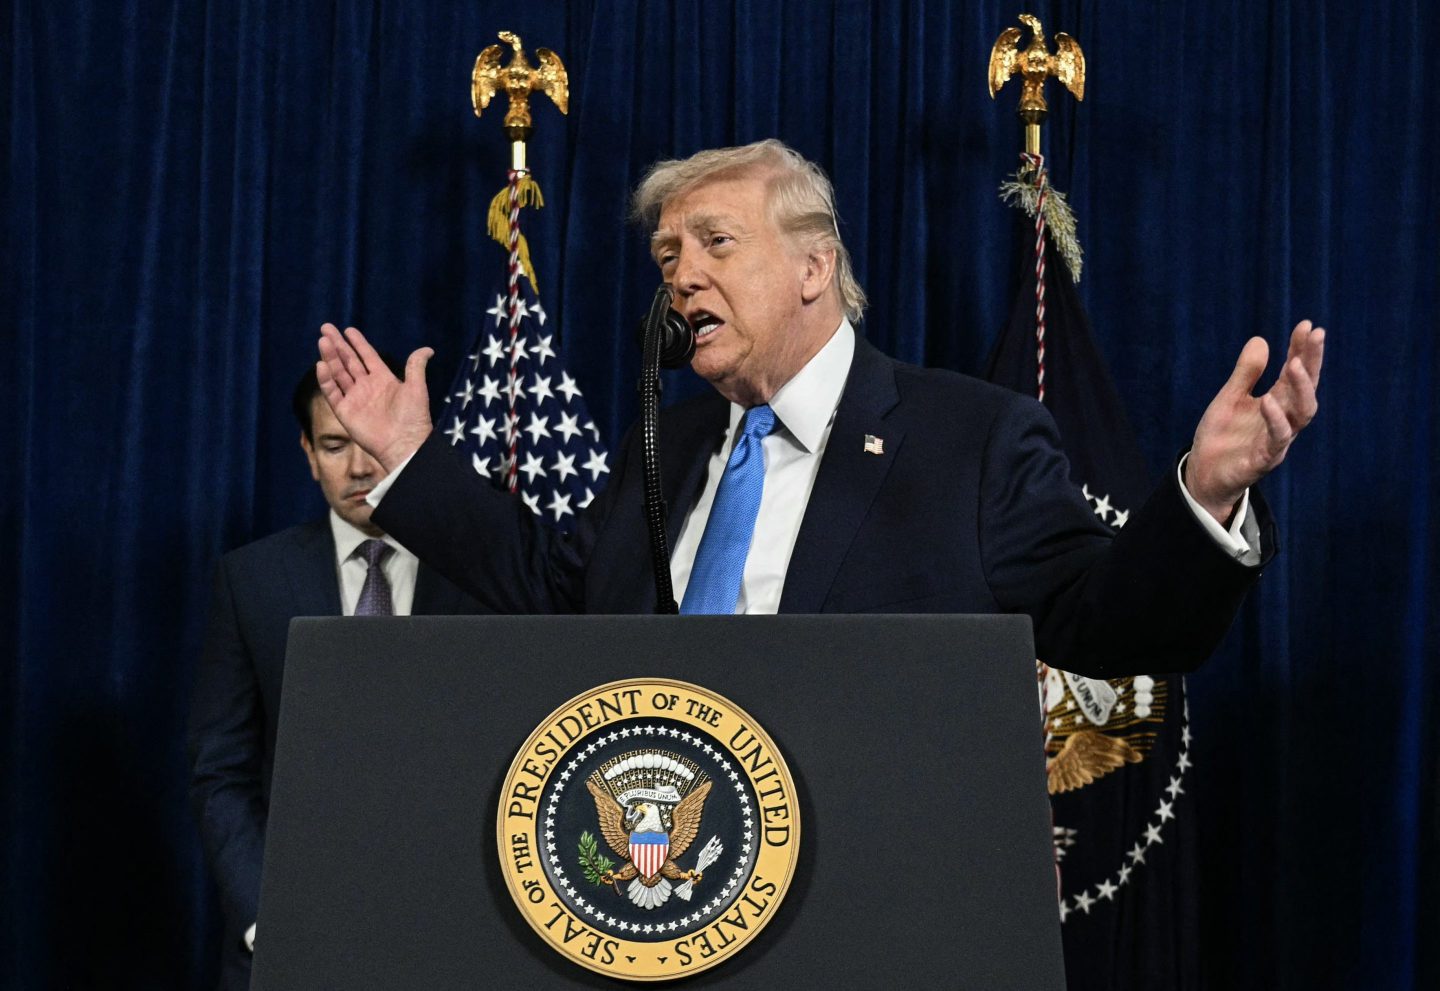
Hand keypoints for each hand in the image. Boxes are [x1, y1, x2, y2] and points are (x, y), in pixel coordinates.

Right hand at [316, 323, 433, 471]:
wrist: (404, 444)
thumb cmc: (413, 418)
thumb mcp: (417, 388)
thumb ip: (416, 367)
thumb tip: (428, 349)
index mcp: (383, 379)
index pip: (367, 356)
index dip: (358, 343)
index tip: (348, 330)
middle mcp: (366, 387)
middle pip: (348, 361)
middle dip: (337, 345)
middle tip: (326, 328)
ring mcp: (354, 399)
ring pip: (338, 373)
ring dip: (330, 357)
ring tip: (323, 340)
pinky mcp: (344, 411)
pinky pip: (332, 392)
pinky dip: (326, 379)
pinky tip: (321, 365)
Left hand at [1186, 320, 1324, 522]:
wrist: (1204, 475)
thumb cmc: (1222, 437)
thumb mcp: (1229, 398)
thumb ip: (1246, 373)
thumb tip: (1261, 340)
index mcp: (1276, 402)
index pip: (1295, 372)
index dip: (1303, 349)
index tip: (1307, 325)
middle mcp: (1283, 419)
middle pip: (1307, 388)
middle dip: (1312, 361)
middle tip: (1316, 335)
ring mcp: (1277, 440)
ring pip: (1302, 413)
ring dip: (1301, 387)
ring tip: (1294, 363)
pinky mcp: (1263, 459)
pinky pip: (1277, 439)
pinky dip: (1275, 419)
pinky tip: (1268, 400)